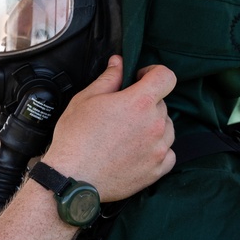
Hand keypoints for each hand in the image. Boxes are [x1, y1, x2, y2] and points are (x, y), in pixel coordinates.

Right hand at [42, 56, 175, 202]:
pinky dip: (157, 149)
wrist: (72, 177)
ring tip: (127, 135)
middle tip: (121, 113)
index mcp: (138, 102)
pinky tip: (136, 151)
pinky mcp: (157, 169)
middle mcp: (155, 124)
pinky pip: (168, 153)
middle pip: (162, 104)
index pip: (166, 77)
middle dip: (145, 103)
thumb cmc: (75, 138)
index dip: (154, 73)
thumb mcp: (85, 99)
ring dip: (152, 126)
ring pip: (167, 128)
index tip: (141, 79)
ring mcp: (158, 148)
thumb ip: (108, 78)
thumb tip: (118, 62)